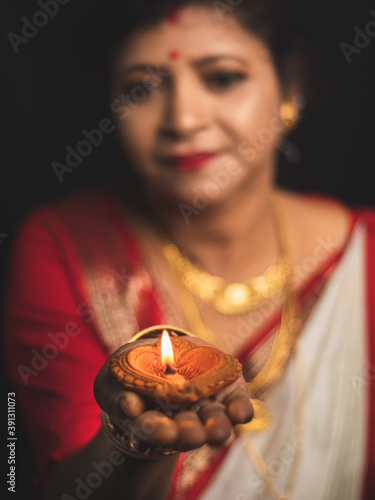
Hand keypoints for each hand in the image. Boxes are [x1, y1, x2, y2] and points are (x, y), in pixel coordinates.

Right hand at [94, 336, 253, 452]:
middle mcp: (182, 423)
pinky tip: (239, 411)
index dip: (156, 430)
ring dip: (217, 428)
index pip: (152, 431)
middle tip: (192, 433)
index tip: (160, 429)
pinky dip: (240, 411)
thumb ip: (116, 394)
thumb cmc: (132, 370)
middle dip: (189, 434)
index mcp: (152, 424)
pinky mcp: (226, 394)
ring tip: (217, 429)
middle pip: (187, 434)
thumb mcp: (112, 379)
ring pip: (214, 425)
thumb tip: (129, 404)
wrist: (164, 352)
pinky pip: (237, 407)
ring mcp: (206, 410)